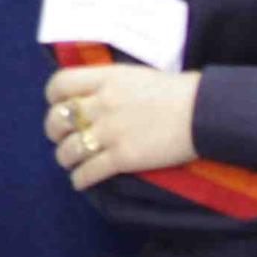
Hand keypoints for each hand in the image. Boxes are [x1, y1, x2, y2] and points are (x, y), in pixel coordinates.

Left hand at [44, 62, 201, 189]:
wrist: (203, 112)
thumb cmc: (176, 91)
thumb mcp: (136, 75)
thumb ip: (109, 84)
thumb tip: (90, 95)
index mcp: (106, 78)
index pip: (60, 84)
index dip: (53, 98)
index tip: (57, 105)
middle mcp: (103, 103)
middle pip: (58, 119)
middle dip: (54, 131)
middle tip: (61, 137)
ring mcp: (111, 131)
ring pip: (69, 149)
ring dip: (65, 158)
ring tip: (70, 161)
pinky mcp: (123, 158)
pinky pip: (89, 172)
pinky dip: (80, 179)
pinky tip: (81, 180)